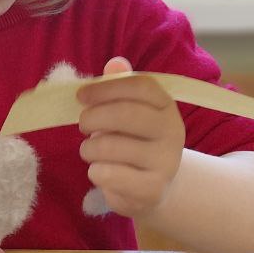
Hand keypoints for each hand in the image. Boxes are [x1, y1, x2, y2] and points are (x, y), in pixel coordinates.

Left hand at [77, 56, 184, 218]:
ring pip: (111, 146)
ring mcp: (165, 162)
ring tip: (90, 151)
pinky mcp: (152, 189)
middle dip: (93, 117)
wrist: (153, 188)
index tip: (81, 95)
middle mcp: (172, 132)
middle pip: (127, 114)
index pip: (141, 86)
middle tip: (82, 125)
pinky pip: (110, 175)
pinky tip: (101, 172)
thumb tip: (115, 62)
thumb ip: (119, 86)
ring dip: (89, 148)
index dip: (106, 88)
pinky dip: (95, 172)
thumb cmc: (134, 142)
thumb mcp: (128, 112)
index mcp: (166, 106)